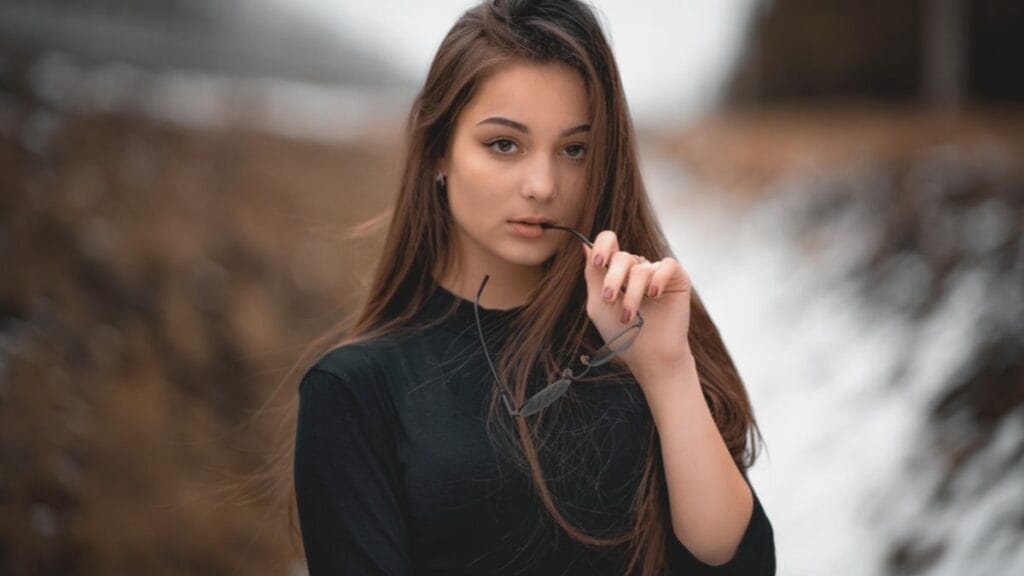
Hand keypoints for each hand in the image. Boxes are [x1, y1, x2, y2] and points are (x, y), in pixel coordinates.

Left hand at [582, 230, 693, 380]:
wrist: (648, 356)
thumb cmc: (620, 334)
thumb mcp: (598, 304)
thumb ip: (592, 275)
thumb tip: (585, 245)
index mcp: (616, 272)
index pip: (609, 242)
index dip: (602, 246)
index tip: (598, 262)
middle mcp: (636, 269)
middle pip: (622, 256)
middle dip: (613, 278)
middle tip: (609, 300)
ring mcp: (656, 273)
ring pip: (641, 268)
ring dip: (632, 294)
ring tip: (629, 317)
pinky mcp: (677, 279)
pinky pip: (667, 265)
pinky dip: (658, 279)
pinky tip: (654, 295)